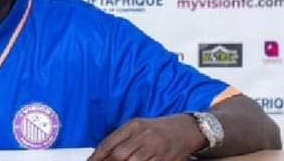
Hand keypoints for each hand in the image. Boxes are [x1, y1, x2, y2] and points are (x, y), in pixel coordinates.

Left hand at [88, 114, 206, 160]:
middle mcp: (144, 135)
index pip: (110, 142)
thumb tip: (100, 155)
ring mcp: (156, 148)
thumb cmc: (157, 129)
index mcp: (134, 126)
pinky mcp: (166, 159)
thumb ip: (120, 139)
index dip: (97, 155)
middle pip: (120, 154)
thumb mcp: (137, 127)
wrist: (186, 129)